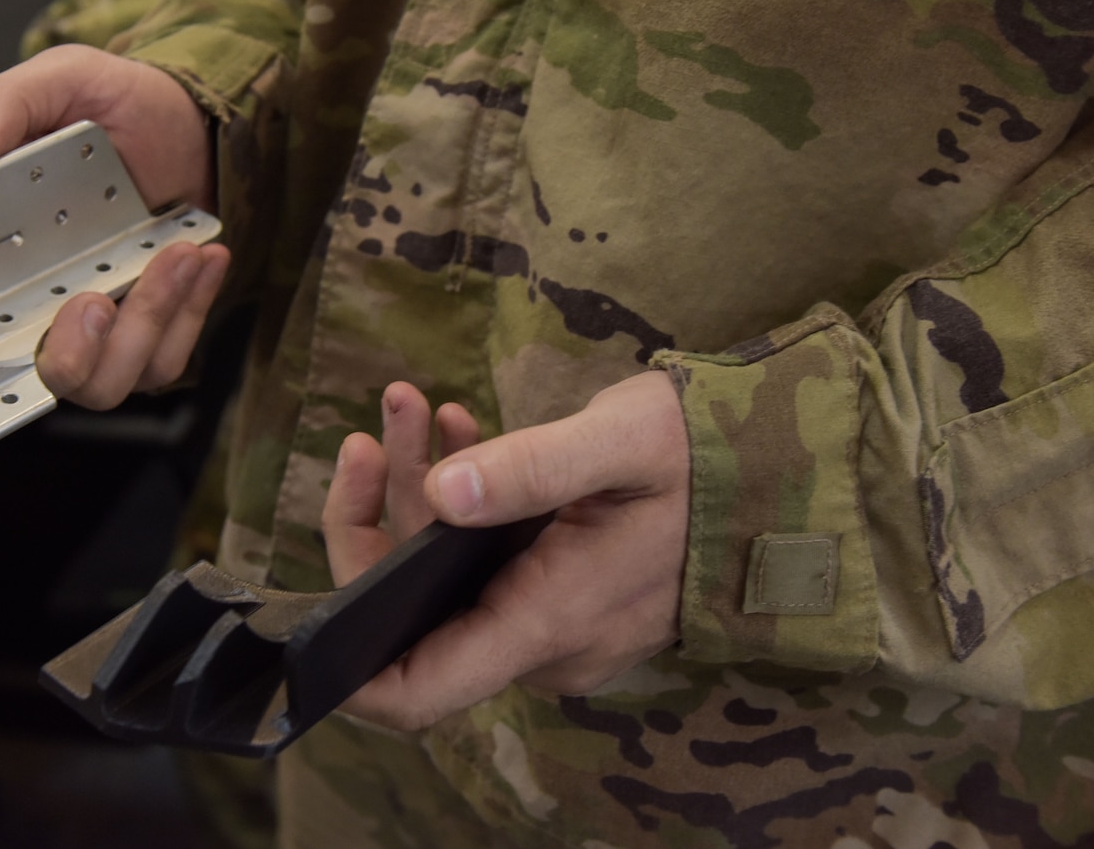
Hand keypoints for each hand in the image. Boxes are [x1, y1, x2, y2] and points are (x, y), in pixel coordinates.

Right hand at [0, 45, 226, 424]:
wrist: (194, 115)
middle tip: (94, 299)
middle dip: (67, 357)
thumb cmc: (110, 104)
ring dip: (147, 322)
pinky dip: (188, 312)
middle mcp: (35, 308)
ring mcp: (97, 329)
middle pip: (32, 383)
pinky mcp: (156, 329)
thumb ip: (7, 106)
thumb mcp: (57, 80)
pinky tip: (200, 254)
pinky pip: (167, 358)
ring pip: (106, 380)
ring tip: (175, 254)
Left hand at [321, 373, 688, 730]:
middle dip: (380, 515)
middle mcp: (544, 642)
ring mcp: (556, 622)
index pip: (417, 691)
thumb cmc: (709, 456)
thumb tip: (439, 495)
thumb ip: (530, 470)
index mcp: (547, 621)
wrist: (789, 472)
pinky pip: (487, 565)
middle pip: (415, 615)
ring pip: (447, 579)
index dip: (344, 667)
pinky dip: (461, 502)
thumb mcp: (620, 442)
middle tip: (382, 420)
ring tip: (413, 402)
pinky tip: (464, 432)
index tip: (304, 594)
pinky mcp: (566, 594)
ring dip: (419, 490)